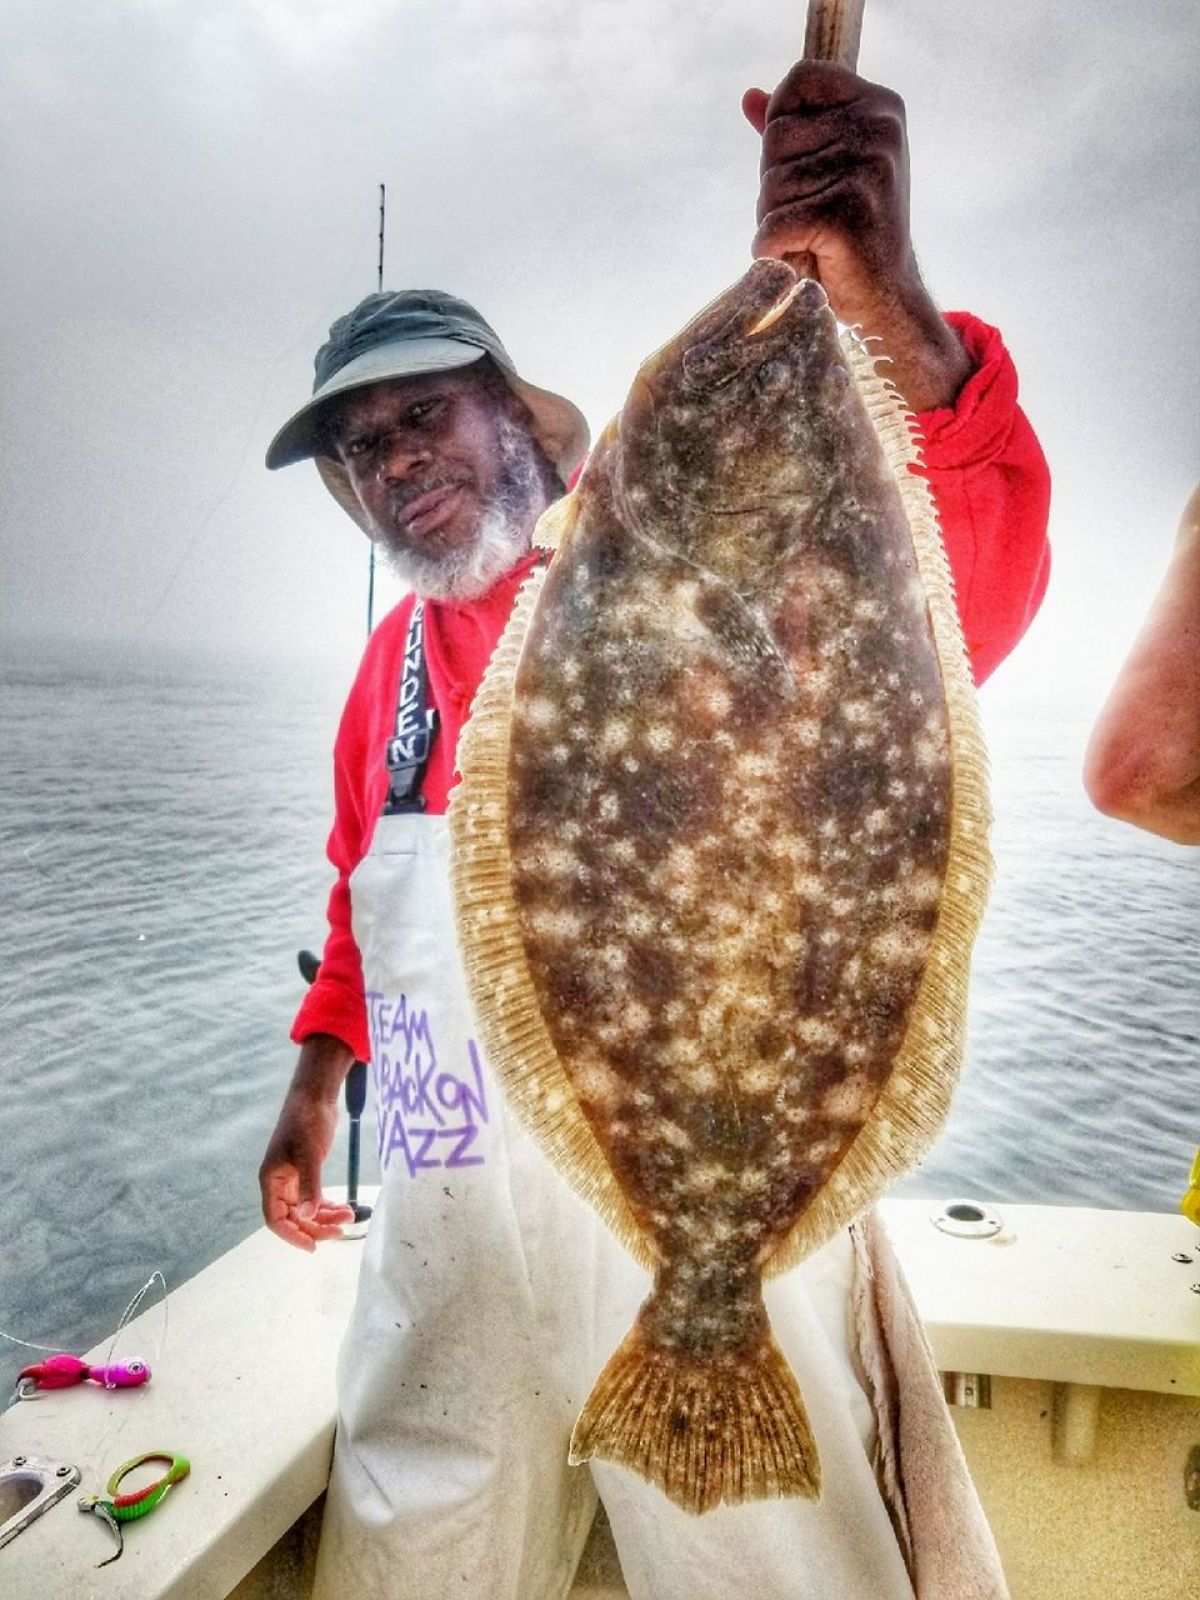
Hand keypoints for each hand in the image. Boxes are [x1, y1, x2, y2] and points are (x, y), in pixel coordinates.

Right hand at [259, 1035, 356, 1250]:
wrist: (315, 1097)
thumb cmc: (306, 1121)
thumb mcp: (309, 1154)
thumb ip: (309, 1185)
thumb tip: (308, 1214)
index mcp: (271, 1180)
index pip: (275, 1219)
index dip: (292, 1235)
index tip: (313, 1247)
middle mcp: (279, 1182)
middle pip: (293, 1217)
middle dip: (315, 1227)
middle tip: (340, 1231)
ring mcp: (292, 1177)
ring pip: (306, 1208)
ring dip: (325, 1216)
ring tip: (350, 1215)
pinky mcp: (306, 1171)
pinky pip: (314, 1197)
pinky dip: (328, 1205)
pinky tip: (344, 1207)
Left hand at [743, 63, 970, 411]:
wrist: (886, 301)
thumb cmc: (851, 235)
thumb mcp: (827, 169)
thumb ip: (792, 129)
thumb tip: (749, 97)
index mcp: (880, 106)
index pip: (799, 81)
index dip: (781, 126)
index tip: (805, 167)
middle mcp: (878, 130)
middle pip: (776, 137)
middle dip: (777, 185)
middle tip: (813, 217)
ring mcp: (866, 171)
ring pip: (770, 187)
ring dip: (776, 222)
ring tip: (814, 241)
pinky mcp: (845, 215)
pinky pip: (773, 227)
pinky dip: (774, 252)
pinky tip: (804, 261)